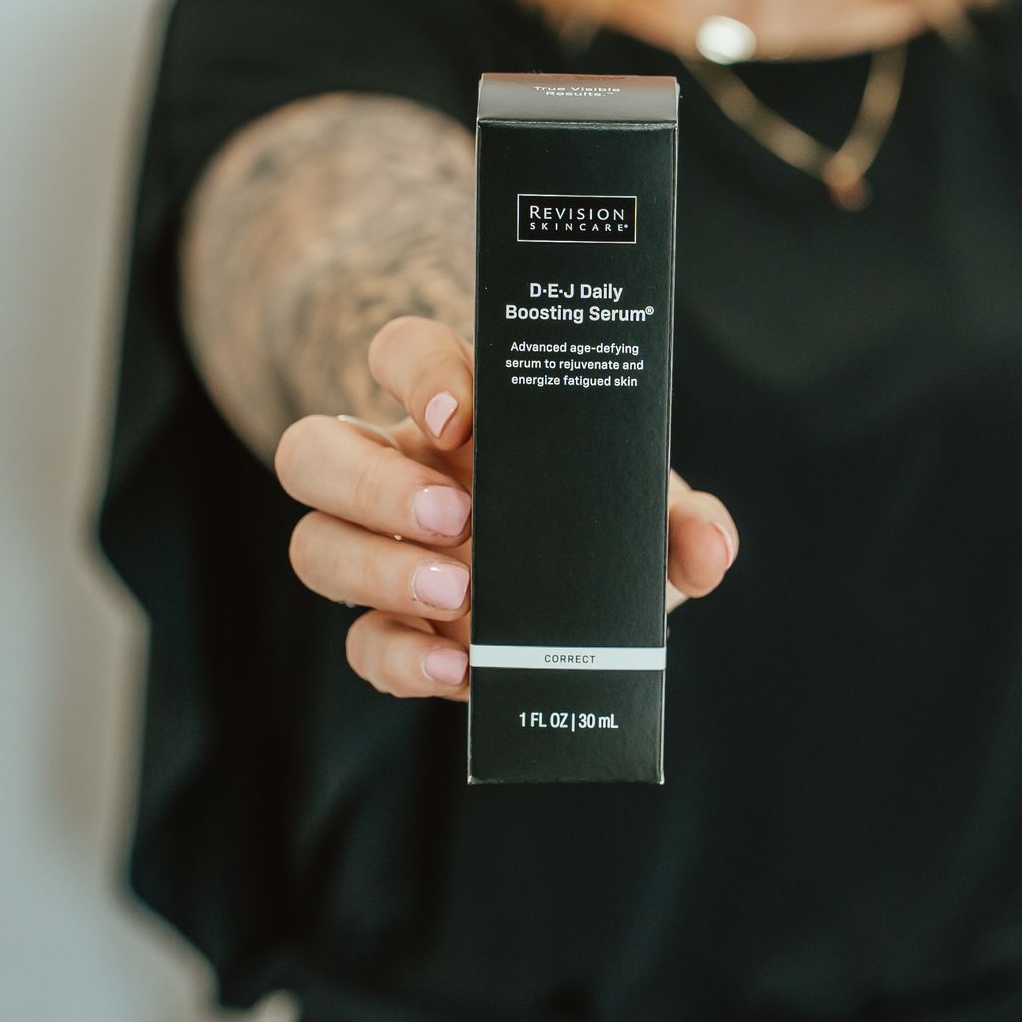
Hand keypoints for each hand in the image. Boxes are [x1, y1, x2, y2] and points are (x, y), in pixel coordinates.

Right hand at [272, 313, 738, 700]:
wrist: (583, 609)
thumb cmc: (597, 523)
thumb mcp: (645, 510)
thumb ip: (682, 521)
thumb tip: (709, 546)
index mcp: (453, 413)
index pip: (398, 353)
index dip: (415, 374)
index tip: (458, 417)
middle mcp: (395, 473)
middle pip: (314, 450)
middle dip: (372, 482)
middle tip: (455, 516)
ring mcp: (378, 551)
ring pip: (311, 542)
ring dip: (375, 567)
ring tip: (455, 594)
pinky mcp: (389, 627)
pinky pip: (358, 640)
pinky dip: (402, 657)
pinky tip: (459, 667)